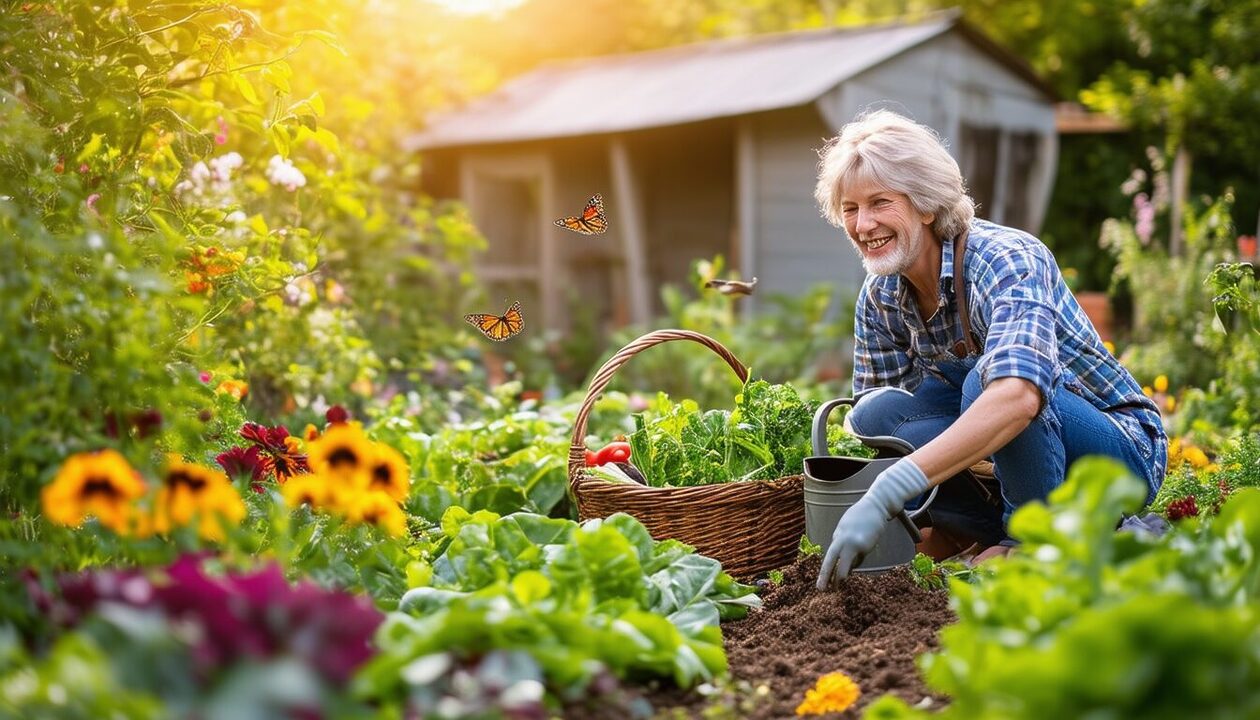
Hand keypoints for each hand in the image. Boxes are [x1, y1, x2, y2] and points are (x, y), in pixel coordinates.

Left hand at [816, 457, 929, 588]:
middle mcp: (842, 540)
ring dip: (844, 574)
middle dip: (827, 577)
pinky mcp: (865, 545)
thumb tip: (840, 560)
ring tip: (843, 577)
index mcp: (837, 536)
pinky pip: (860, 559)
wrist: (876, 506)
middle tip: (821, 590)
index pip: (828, 557)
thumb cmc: (860, 517)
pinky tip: (864, 546)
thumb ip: (841, 543)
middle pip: (831, 562)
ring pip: (846, 565)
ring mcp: (853, 544)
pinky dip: (859, 559)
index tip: (820, 584)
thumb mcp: (845, 529)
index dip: (824, 571)